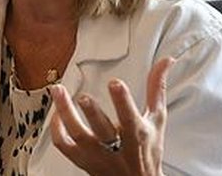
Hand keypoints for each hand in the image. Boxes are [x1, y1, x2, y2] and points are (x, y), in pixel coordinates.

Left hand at [49, 57, 174, 175]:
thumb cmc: (148, 150)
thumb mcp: (157, 119)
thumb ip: (157, 88)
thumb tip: (166, 61)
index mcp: (137, 135)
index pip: (129, 118)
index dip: (122, 101)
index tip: (115, 84)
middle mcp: (116, 147)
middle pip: (101, 130)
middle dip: (93, 113)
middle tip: (84, 97)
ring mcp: (97, 155)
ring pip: (77, 135)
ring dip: (65, 112)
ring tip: (58, 91)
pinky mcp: (82, 160)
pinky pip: (63, 145)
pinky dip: (56, 129)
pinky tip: (56, 112)